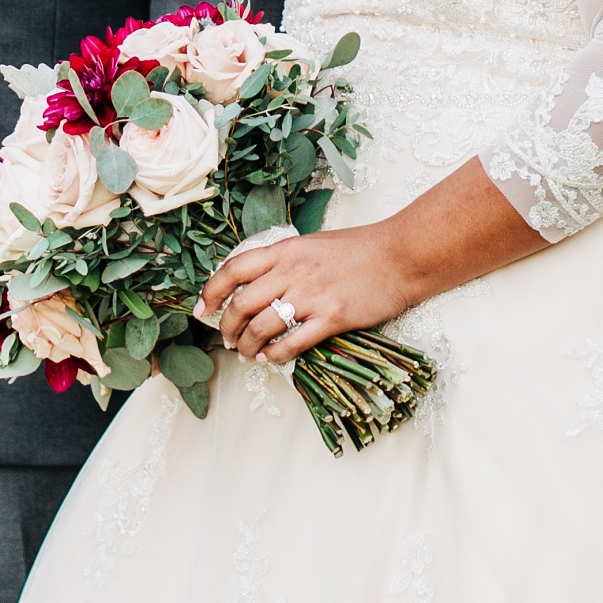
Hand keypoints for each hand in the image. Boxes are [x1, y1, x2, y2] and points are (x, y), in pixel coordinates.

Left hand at [198, 224, 416, 367]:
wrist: (399, 256)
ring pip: (262, 326)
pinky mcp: (332, 318)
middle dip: (227, 327)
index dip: (211, 292)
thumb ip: (285, 261)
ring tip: (247, 354)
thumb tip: (257, 281)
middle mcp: (292, 272)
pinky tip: (271, 358)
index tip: (203, 310)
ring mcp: (311, 296)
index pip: (233, 270)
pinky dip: (275, 355)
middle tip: (227, 339)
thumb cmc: (359, 249)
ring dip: (247, 345)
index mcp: (285, 250)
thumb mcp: (313, 244)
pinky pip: (293, 343)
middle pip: (242, 304)